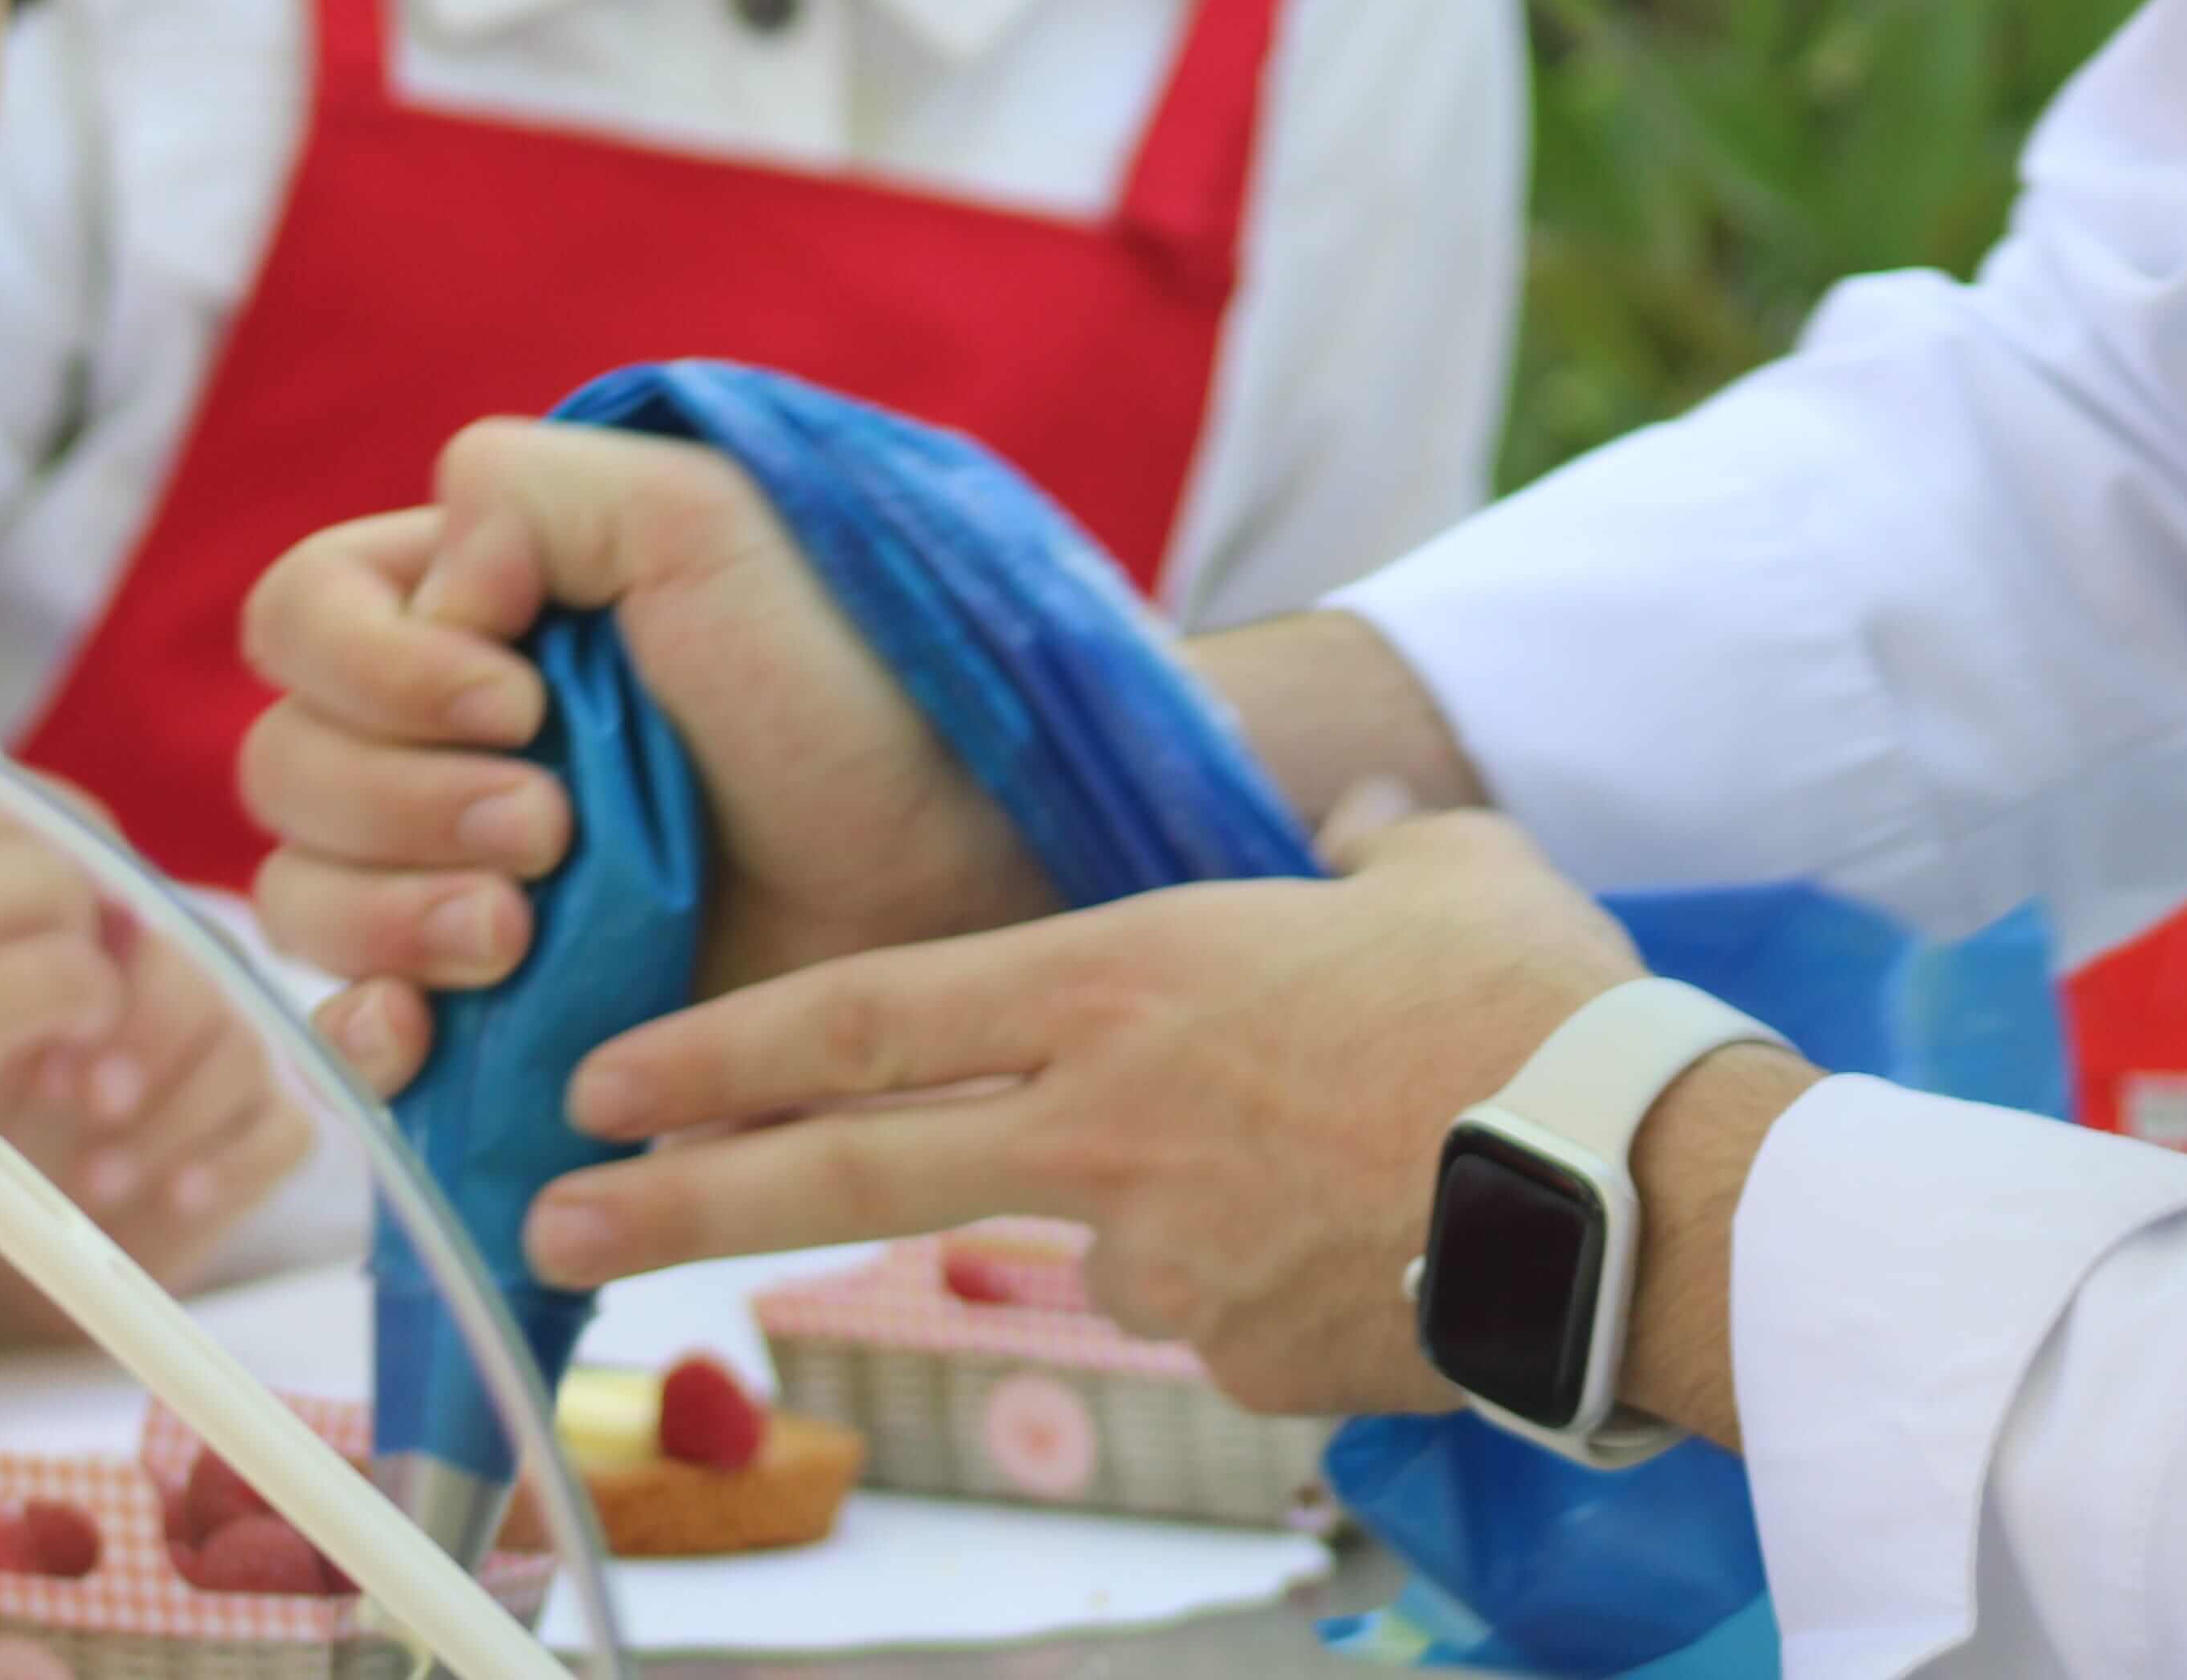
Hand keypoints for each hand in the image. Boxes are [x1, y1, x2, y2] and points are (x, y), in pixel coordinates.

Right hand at [0, 770, 122, 1417]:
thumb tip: (48, 866)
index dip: (44, 838)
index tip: (55, 909)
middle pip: (33, 818)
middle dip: (84, 885)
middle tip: (85, 963)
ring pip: (61, 883)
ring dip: (91, 949)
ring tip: (67, 1021)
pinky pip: (72, 972)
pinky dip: (95, 1010)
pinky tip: (66, 1056)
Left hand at [0, 920, 320, 1323]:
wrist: (27, 1245)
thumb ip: (12, 1029)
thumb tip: (37, 992)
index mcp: (120, 967)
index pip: (144, 940)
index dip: (107, 998)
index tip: (49, 1073)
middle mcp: (193, 998)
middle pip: (202, 990)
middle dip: (150, 1045)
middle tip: (95, 1107)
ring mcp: (240, 1063)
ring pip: (242, 1057)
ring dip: (172, 1120)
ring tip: (95, 1183)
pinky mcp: (275, 1132)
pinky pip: (285, 1131)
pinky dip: (232, 1163)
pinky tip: (177, 1195)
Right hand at [241, 422, 1049, 1093]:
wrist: (948, 866)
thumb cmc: (842, 681)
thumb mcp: (698, 519)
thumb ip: (523, 495)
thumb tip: (430, 595)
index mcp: (472, 608)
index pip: (301, 617)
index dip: (375, 665)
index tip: (513, 699)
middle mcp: (441, 741)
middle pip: (287, 766)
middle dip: (403, 802)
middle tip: (550, 828)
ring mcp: (458, 878)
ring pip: (303, 894)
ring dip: (392, 913)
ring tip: (525, 932)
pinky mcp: (494, 1009)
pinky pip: (355, 1029)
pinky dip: (370, 1030)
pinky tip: (431, 1031)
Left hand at [526, 794, 1686, 1415]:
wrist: (1639, 1194)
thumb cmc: (1541, 1010)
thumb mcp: (1445, 874)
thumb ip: (1374, 848)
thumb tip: (1366, 826)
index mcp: (1124, 981)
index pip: (869, 1014)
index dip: (719, 1045)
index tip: (601, 1078)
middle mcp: (1102, 1123)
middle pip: (845, 1164)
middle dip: (675, 1199)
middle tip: (547, 1223)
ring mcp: (1156, 1256)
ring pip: (1111, 1237)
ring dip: (1191, 1213)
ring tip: (1359, 1169)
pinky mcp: (1231, 1360)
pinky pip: (1227, 1315)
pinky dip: (1279, 1286)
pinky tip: (1393, 1243)